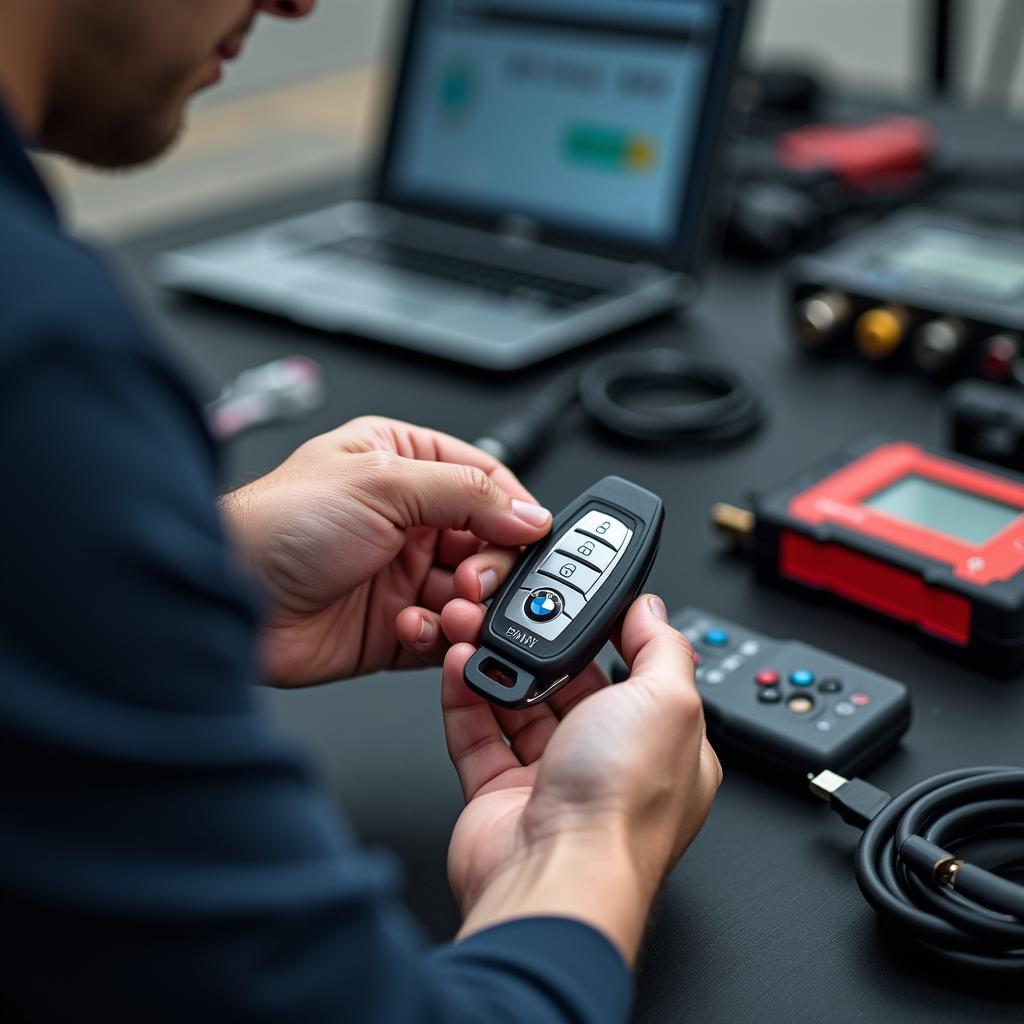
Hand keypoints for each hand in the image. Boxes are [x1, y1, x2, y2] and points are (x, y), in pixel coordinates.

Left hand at [220, 416, 551, 685]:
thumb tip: (528, 514)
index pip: (486, 481)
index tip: (534, 537)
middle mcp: (406, 518)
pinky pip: (444, 635)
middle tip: (473, 579)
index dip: (514, 510)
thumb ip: (467, 495)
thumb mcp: (382, 485)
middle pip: (488, 543)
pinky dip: (441, 638)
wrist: (225, 599)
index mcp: (402, 463)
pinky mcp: (392, 627)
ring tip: (450, 610)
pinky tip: (414, 629)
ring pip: (472, 595)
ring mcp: (400, 574)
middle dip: (490, 566)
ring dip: (468, 607)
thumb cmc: (277, 525)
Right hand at [439, 594, 721, 963]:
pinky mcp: (501, 797)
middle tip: (514, 610)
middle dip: (539, 645)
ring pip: (519, 707)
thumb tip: (652, 611)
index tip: (576, 600)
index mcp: (662, 744)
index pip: (634, 672)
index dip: (605, 633)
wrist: (554, 877)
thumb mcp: (667, 702)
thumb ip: (662, 650)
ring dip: (496, 665)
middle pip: (570, 686)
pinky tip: (460, 667)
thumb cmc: (621, 806)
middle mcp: (609, 763)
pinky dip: (465, 699)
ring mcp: (553, 781)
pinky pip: (478, 737)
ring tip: (477, 631)